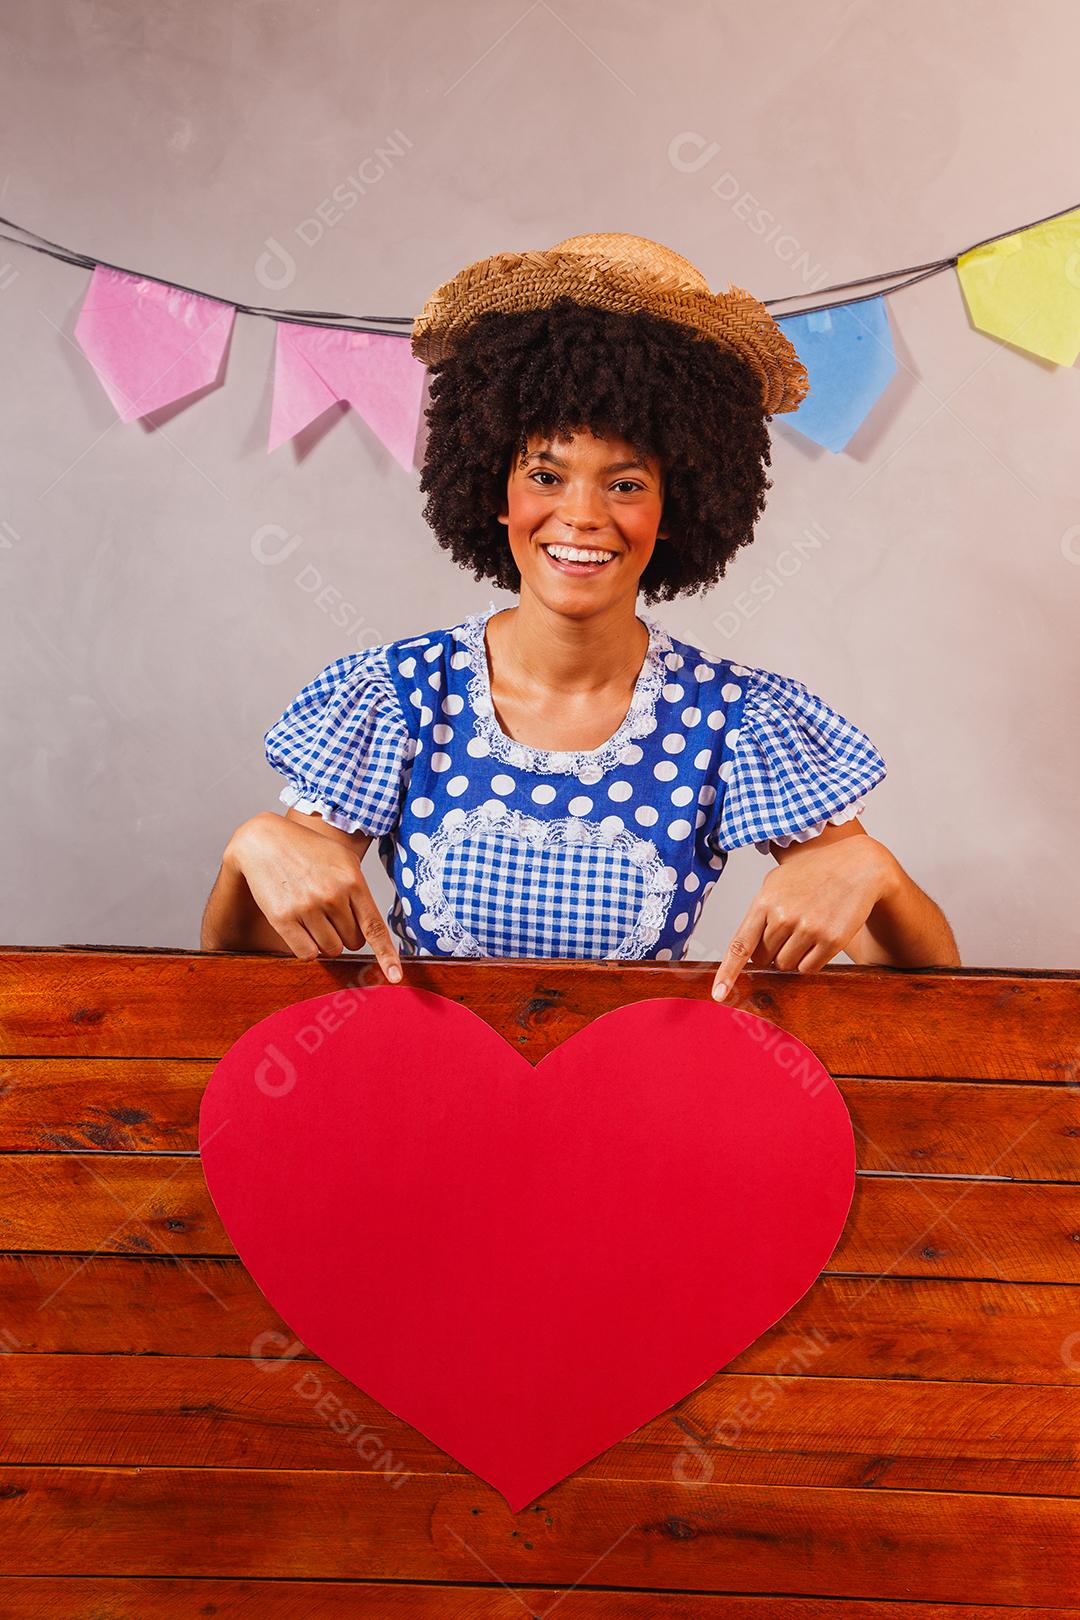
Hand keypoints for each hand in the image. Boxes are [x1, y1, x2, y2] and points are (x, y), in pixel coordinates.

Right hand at [225, 814, 403, 978]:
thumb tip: (371, 930)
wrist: (264, 840)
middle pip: (352, 942)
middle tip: (329, 912)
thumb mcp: (342, 859)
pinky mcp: (283, 918)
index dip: (386, 955)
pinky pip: (306, 953)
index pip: (374, 927)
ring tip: (313, 915)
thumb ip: (360, 890)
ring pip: (331, 949)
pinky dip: (307, 947)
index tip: (394, 976)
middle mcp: (332, 896)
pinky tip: (301, 927)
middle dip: (345, 934)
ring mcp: (307, 908)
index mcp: (352, 881)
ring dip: (326, 941)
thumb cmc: (308, 851)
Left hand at [710, 835, 898, 1000]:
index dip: (728, 972)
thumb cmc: (812, 874)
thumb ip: (759, 913)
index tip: (718, 994)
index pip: (740, 945)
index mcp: (765, 902)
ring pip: (786, 965)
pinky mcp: (831, 940)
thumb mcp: (776, 882)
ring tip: (806, 930)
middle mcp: (784, 917)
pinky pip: (809, 968)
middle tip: (788, 932)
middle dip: (771, 952)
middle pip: (764, 959)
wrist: (856, 866)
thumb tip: (746, 951)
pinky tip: (819, 938)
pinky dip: (810, 960)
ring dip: (792, 956)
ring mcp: (808, 929)